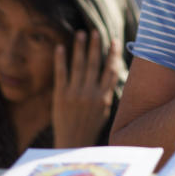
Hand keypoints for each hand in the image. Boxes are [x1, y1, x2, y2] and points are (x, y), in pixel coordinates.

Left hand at [52, 30, 122, 147]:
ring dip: (80, 48)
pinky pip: (61, 74)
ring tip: (80, 33)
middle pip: (94, 64)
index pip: (111, 70)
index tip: (114, 40)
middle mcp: (90, 93)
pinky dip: (61, 60)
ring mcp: (75, 94)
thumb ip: (105, 92)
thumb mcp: (104, 111)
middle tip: (95, 31)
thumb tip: (111, 73)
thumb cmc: (89, 127)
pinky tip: (60, 47)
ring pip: (79, 65)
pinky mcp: (60, 96)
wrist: (72, 144)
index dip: (113, 54)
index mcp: (103, 97)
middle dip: (95, 46)